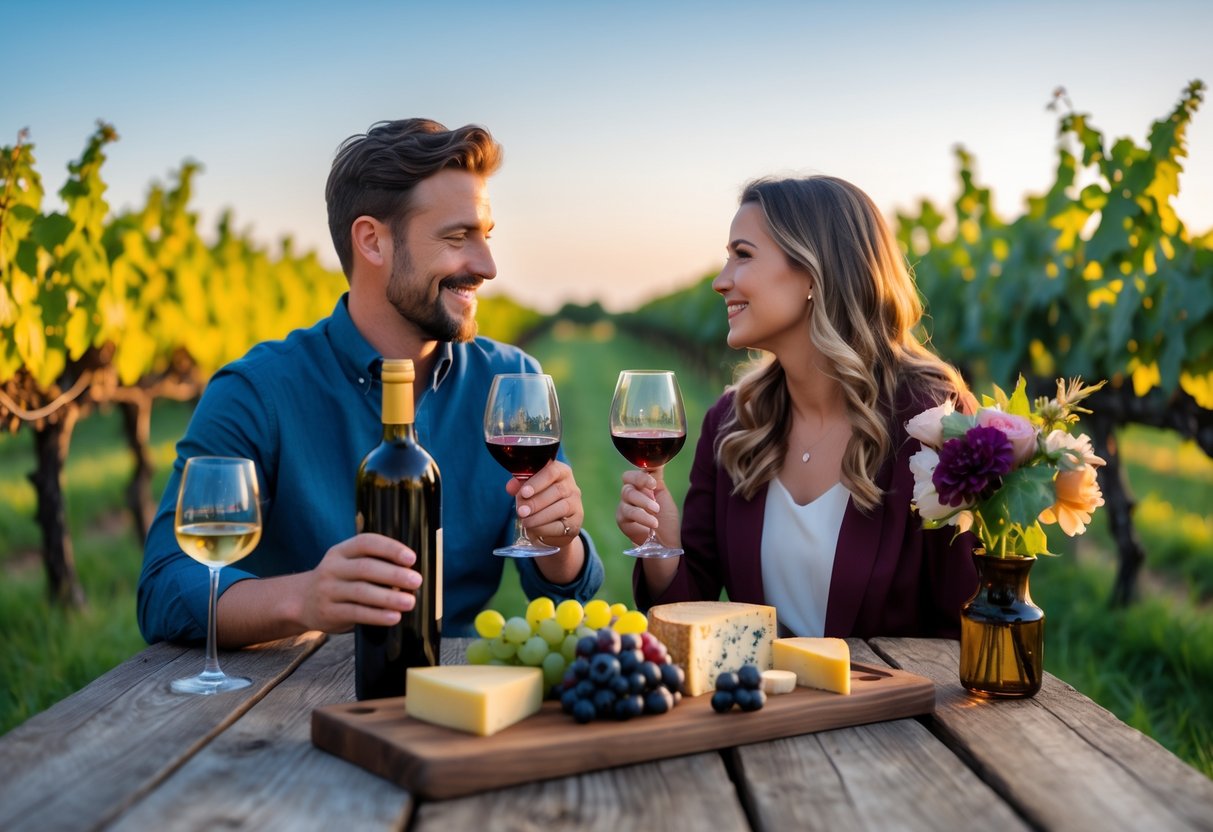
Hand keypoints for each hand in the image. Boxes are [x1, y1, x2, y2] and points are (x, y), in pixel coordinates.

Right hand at [297, 533, 420, 632]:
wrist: (302, 601)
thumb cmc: (339, 582)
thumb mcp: (348, 565)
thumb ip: (373, 564)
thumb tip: (410, 573)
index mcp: (341, 551)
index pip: (366, 543)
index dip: (390, 548)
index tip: (411, 558)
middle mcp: (332, 568)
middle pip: (365, 568)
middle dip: (394, 574)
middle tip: (416, 581)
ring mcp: (328, 591)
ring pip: (361, 592)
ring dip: (389, 597)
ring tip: (409, 602)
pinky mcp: (328, 612)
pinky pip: (356, 613)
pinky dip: (377, 615)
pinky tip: (393, 617)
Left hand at [507, 459, 583, 547]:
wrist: (552, 525)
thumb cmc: (538, 500)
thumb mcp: (528, 490)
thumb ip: (519, 486)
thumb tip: (510, 487)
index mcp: (560, 472)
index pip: (551, 471)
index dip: (537, 482)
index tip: (524, 493)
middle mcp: (572, 486)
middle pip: (558, 490)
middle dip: (536, 502)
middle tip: (521, 511)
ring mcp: (576, 505)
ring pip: (562, 508)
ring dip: (540, 516)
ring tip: (525, 522)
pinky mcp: (576, 523)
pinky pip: (563, 526)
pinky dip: (546, 529)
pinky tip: (534, 530)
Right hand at [616, 468, 680, 547]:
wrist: (666, 542)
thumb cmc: (666, 519)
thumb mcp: (664, 495)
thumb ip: (656, 478)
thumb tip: (657, 458)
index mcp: (640, 486)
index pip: (634, 472)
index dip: (641, 475)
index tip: (653, 482)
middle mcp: (630, 494)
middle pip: (627, 480)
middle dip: (641, 483)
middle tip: (655, 491)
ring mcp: (624, 506)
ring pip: (627, 495)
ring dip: (644, 502)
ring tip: (657, 512)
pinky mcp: (621, 520)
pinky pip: (627, 512)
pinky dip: (642, 516)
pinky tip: (653, 523)